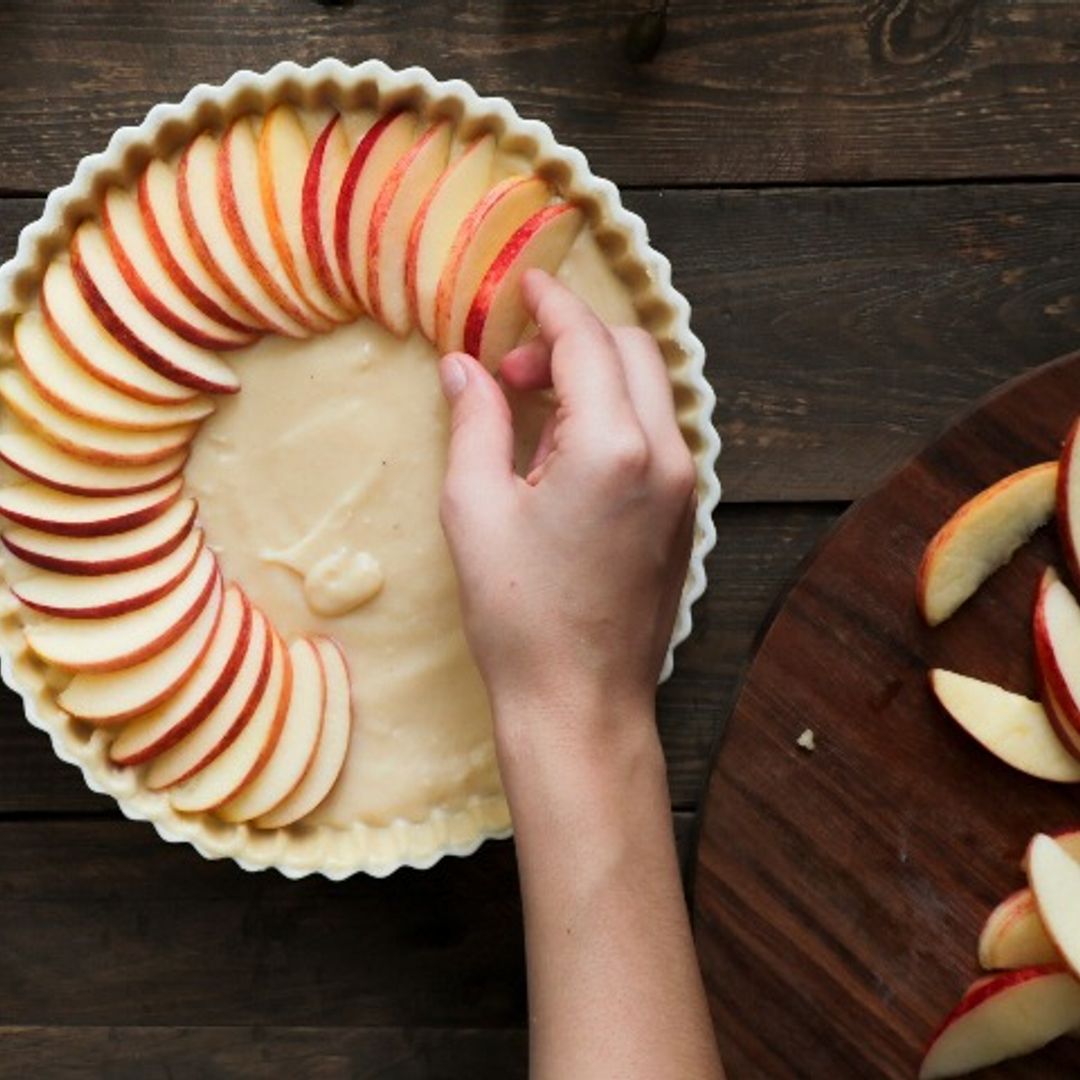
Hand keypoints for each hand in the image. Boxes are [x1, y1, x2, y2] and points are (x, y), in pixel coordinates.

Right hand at [437, 270, 696, 755]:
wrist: (581, 702)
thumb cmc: (519, 616)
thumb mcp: (476, 510)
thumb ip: (475, 423)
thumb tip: (463, 369)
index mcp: (613, 447)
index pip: (587, 342)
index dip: (552, 304)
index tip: (525, 286)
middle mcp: (665, 457)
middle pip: (633, 352)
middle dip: (574, 340)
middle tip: (513, 370)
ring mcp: (683, 488)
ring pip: (652, 391)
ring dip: (598, 378)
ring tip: (534, 418)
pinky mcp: (683, 517)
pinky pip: (658, 434)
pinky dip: (618, 416)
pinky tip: (567, 456)